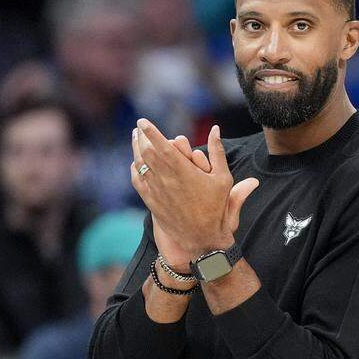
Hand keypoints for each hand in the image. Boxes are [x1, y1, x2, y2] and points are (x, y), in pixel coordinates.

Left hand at [130, 120, 258, 260]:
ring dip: (136, 150)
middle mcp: (166, 179)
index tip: (143, 121)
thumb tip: (216, 128)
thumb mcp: (223, 178)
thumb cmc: (216, 207)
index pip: (161, 145)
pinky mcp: (152, 202)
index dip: (150, 132)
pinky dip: (135, 169)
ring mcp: (157, 191)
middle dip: (140, 137)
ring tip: (135, 139)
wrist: (203, 237)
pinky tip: (136, 163)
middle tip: (138, 127)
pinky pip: (138, 182)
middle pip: (146, 152)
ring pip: (140, 165)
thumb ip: (217, 151)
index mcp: (183, 171)